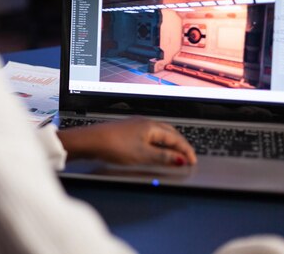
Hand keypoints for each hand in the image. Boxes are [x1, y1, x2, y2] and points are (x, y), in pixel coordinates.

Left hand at [57, 117, 196, 166]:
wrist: (90, 141)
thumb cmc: (114, 145)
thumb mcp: (143, 155)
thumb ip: (163, 157)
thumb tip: (180, 159)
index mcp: (151, 126)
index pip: (176, 137)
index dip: (186, 150)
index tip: (193, 160)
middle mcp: (144, 122)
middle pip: (169, 132)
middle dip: (180, 144)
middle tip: (187, 157)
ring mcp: (135, 125)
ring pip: (159, 134)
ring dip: (169, 144)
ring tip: (174, 155)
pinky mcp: (127, 131)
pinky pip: (149, 136)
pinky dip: (157, 144)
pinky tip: (154, 151)